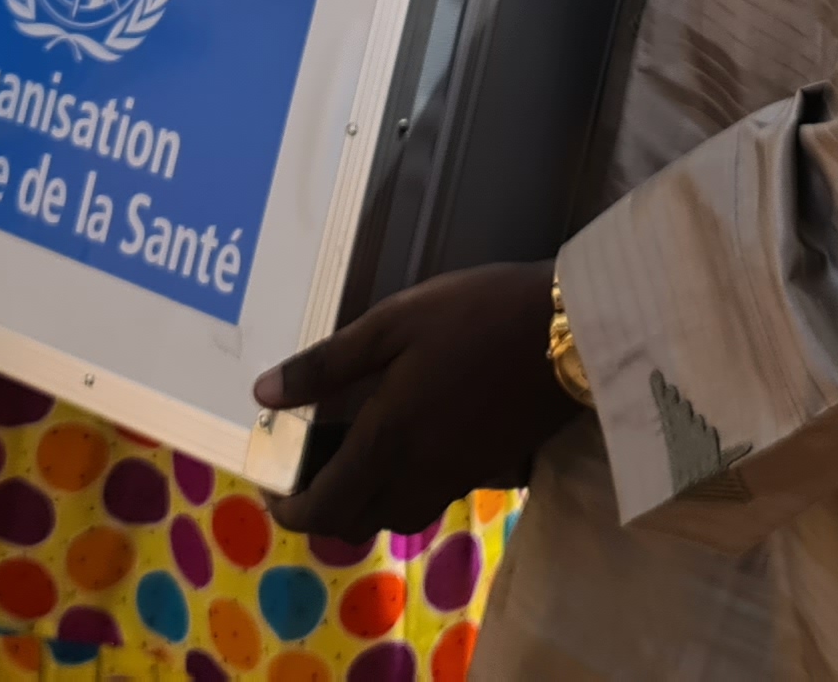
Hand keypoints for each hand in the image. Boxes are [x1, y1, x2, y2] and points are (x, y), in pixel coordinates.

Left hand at [254, 259, 577, 537]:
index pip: (325, 506)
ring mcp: (457, 476)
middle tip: (306, 473)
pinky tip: (405, 448)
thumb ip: (328, 363)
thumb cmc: (477, 316)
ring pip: (395, 516)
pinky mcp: (486, 468)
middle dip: (323, 511)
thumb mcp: (394, 323)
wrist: (572, 332)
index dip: (291, 511)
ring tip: (349, 461)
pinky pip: (431, 498)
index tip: (273, 491)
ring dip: (364, 503)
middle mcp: (418, 474)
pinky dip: (403, 490)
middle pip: (357, 522)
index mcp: (387, 441)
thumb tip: (265, 394)